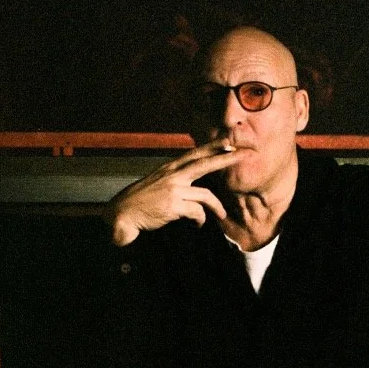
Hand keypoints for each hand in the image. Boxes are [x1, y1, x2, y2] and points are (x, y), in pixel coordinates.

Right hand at [108, 141, 234, 245]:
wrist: (122, 214)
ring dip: (217, 207)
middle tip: (246, 154)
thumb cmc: (140, 202)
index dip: (213, 147)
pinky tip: (199, 225)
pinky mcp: (173, 205)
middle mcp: (172, 174)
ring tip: (222, 215)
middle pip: (205, 163)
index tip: (229, 142)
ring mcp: (173, 189)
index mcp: (169, 168)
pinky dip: (201, 220)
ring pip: (206, 194)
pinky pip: (197, 212)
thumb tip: (191, 188)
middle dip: (228, 159)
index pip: (195, 153)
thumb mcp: (157, 184)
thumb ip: (174, 181)